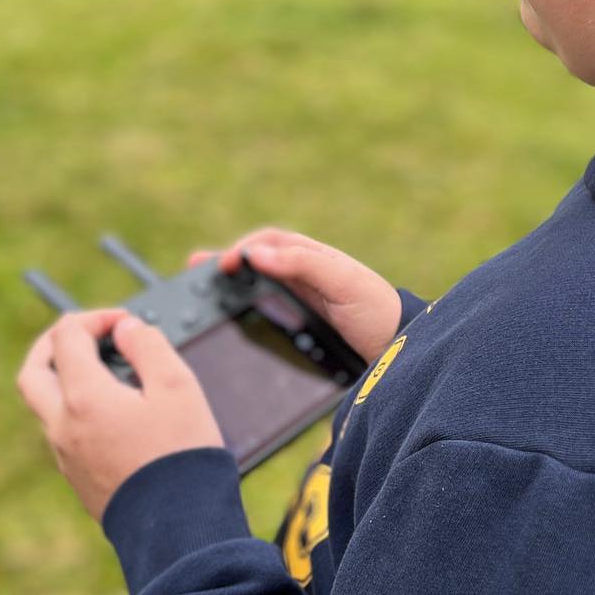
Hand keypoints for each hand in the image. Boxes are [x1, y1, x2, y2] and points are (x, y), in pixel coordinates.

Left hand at [16, 308, 225, 522]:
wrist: (177, 528)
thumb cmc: (182, 454)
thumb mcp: (178, 385)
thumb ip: (149, 346)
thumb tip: (127, 329)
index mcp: (84, 397)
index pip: (67, 336)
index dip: (95, 318)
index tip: (125, 322)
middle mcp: (63, 426)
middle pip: (34, 370)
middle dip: (56, 342)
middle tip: (86, 333)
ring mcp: (66, 455)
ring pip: (45, 404)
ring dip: (66, 376)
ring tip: (107, 370)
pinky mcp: (77, 478)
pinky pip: (63, 431)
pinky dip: (77, 407)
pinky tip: (114, 409)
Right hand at [187, 228, 402, 366]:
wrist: (401, 351)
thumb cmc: (376, 309)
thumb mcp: (344, 282)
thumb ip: (303, 265)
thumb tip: (258, 255)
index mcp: (312, 258)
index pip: (268, 243)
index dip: (242, 249)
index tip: (223, 265)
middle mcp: (303, 276)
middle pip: (255, 265)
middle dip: (224, 267)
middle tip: (193, 275)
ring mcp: (301, 302)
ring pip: (257, 290)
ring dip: (231, 290)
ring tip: (202, 297)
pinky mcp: (300, 327)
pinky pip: (266, 314)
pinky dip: (245, 314)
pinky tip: (231, 324)